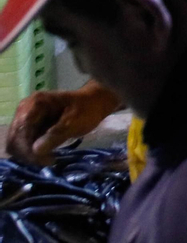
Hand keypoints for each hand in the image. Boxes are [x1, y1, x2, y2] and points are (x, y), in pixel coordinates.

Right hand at [6, 83, 123, 165]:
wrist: (94, 103)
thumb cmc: (87, 109)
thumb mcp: (75, 121)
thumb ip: (56, 134)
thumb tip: (35, 150)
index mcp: (35, 104)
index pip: (20, 130)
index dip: (28, 148)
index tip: (45, 159)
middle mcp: (25, 110)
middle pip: (14, 138)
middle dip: (28, 153)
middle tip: (48, 161)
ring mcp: (26, 118)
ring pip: (16, 144)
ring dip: (29, 155)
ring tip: (49, 159)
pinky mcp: (30, 127)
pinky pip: (23, 144)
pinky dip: (31, 152)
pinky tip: (46, 155)